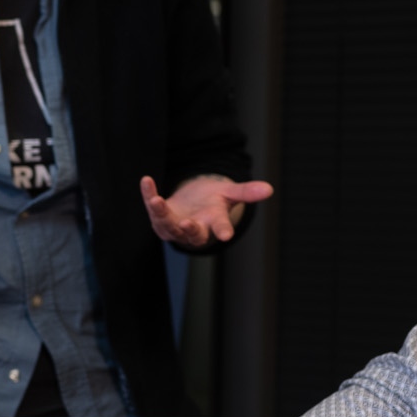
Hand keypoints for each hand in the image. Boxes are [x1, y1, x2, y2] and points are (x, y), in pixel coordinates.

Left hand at [139, 175, 274, 248]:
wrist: (192, 203)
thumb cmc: (213, 201)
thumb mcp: (229, 194)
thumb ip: (246, 192)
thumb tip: (269, 189)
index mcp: (213, 223)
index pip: (220, 228)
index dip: (224, 231)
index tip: (227, 235)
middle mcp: (194, 228)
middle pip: (192, 234)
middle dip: (189, 229)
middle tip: (186, 224)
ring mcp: (174, 225)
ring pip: (166, 224)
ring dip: (160, 213)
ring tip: (157, 200)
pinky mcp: (159, 216)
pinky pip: (152, 207)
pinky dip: (148, 194)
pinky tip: (147, 180)